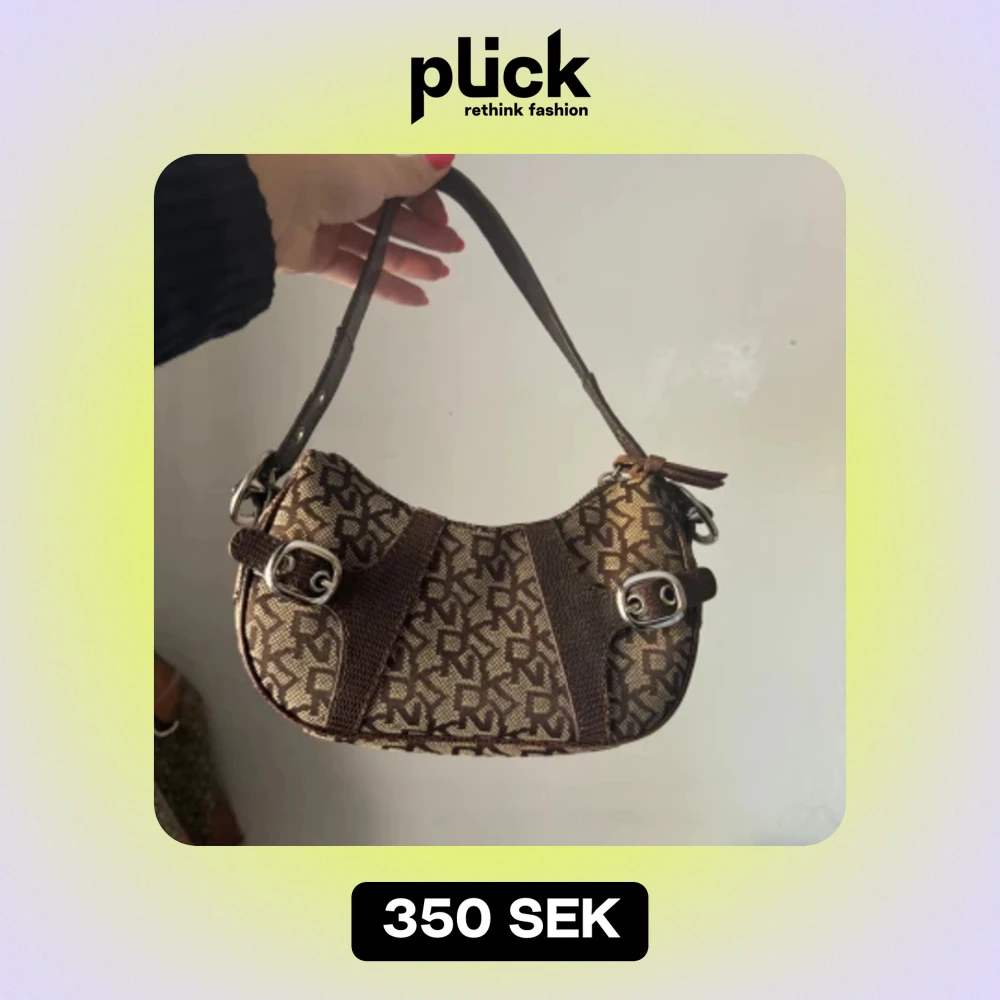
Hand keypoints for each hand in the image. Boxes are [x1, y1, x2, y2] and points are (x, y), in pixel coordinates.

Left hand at [247, 154, 462, 305]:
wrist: (262, 202)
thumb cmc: (320, 172)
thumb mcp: (378, 168)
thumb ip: (413, 172)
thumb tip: (445, 154)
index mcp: (354, 157)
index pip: (399, 181)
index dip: (425, 201)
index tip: (444, 220)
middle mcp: (340, 187)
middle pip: (390, 215)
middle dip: (424, 234)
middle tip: (451, 251)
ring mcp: (326, 221)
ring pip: (376, 245)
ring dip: (410, 260)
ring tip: (439, 276)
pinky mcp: (315, 254)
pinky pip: (357, 271)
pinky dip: (385, 284)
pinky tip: (415, 297)